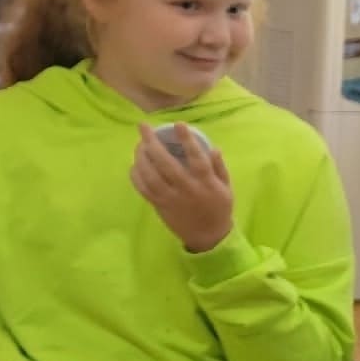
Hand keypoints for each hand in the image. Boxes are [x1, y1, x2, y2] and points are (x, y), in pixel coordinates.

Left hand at [131, 124, 233, 253]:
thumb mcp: (226, 187)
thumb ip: (218, 167)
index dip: (187, 140)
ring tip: (138, 144)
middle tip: (143, 127)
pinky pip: (144, 190)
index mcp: (206, 182)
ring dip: (141, 158)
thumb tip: (213, 147)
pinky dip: (136, 176)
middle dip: (152, 143)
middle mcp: (187, 189)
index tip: (177, 124)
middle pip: (166, 164)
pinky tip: (134, 165)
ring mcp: (171, 199)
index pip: (196, 158)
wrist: (208, 237)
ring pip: (151, 176)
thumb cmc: (218, 207)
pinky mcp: (160, 206)